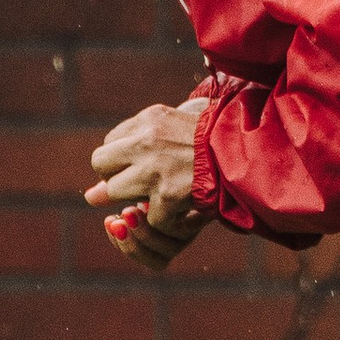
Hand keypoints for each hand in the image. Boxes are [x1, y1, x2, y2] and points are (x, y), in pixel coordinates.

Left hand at [87, 97, 208, 268]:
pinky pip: (150, 217)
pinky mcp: (167, 195)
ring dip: (133, 199)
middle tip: (138, 185)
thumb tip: (90, 195)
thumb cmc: (214, 142)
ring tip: (158, 196)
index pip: (110, 144)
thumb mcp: (175, 129)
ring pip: (115, 191)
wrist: (250, 154)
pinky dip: (166, 220)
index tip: (140, 167)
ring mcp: (156, 168)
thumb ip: (136, 148)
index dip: (121, 161)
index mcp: (150, 119)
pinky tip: (184, 209)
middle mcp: (147, 140)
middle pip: (100, 163)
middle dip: (113, 178)